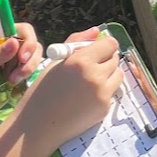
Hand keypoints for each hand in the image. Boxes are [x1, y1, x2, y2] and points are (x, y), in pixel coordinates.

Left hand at [4, 22, 41, 84]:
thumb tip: (14, 41)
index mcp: (0, 37)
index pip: (23, 30)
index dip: (28, 41)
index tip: (22, 58)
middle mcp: (12, 46)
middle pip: (34, 46)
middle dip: (29, 62)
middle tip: (15, 77)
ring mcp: (18, 61)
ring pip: (35, 60)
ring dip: (28, 72)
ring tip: (12, 83)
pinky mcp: (22, 75)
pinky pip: (35, 75)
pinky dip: (29, 83)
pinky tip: (15, 91)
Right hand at [18, 33, 122, 152]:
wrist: (38, 126)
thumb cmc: (42, 91)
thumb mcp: (55, 62)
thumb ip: (77, 43)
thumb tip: (97, 31)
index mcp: (81, 61)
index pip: (110, 44)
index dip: (103, 46)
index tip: (96, 51)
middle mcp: (95, 76)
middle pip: (115, 59)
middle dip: (105, 60)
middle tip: (90, 67)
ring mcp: (103, 94)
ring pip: (118, 75)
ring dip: (108, 75)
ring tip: (89, 82)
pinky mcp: (105, 108)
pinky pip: (112, 92)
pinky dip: (104, 91)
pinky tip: (86, 97)